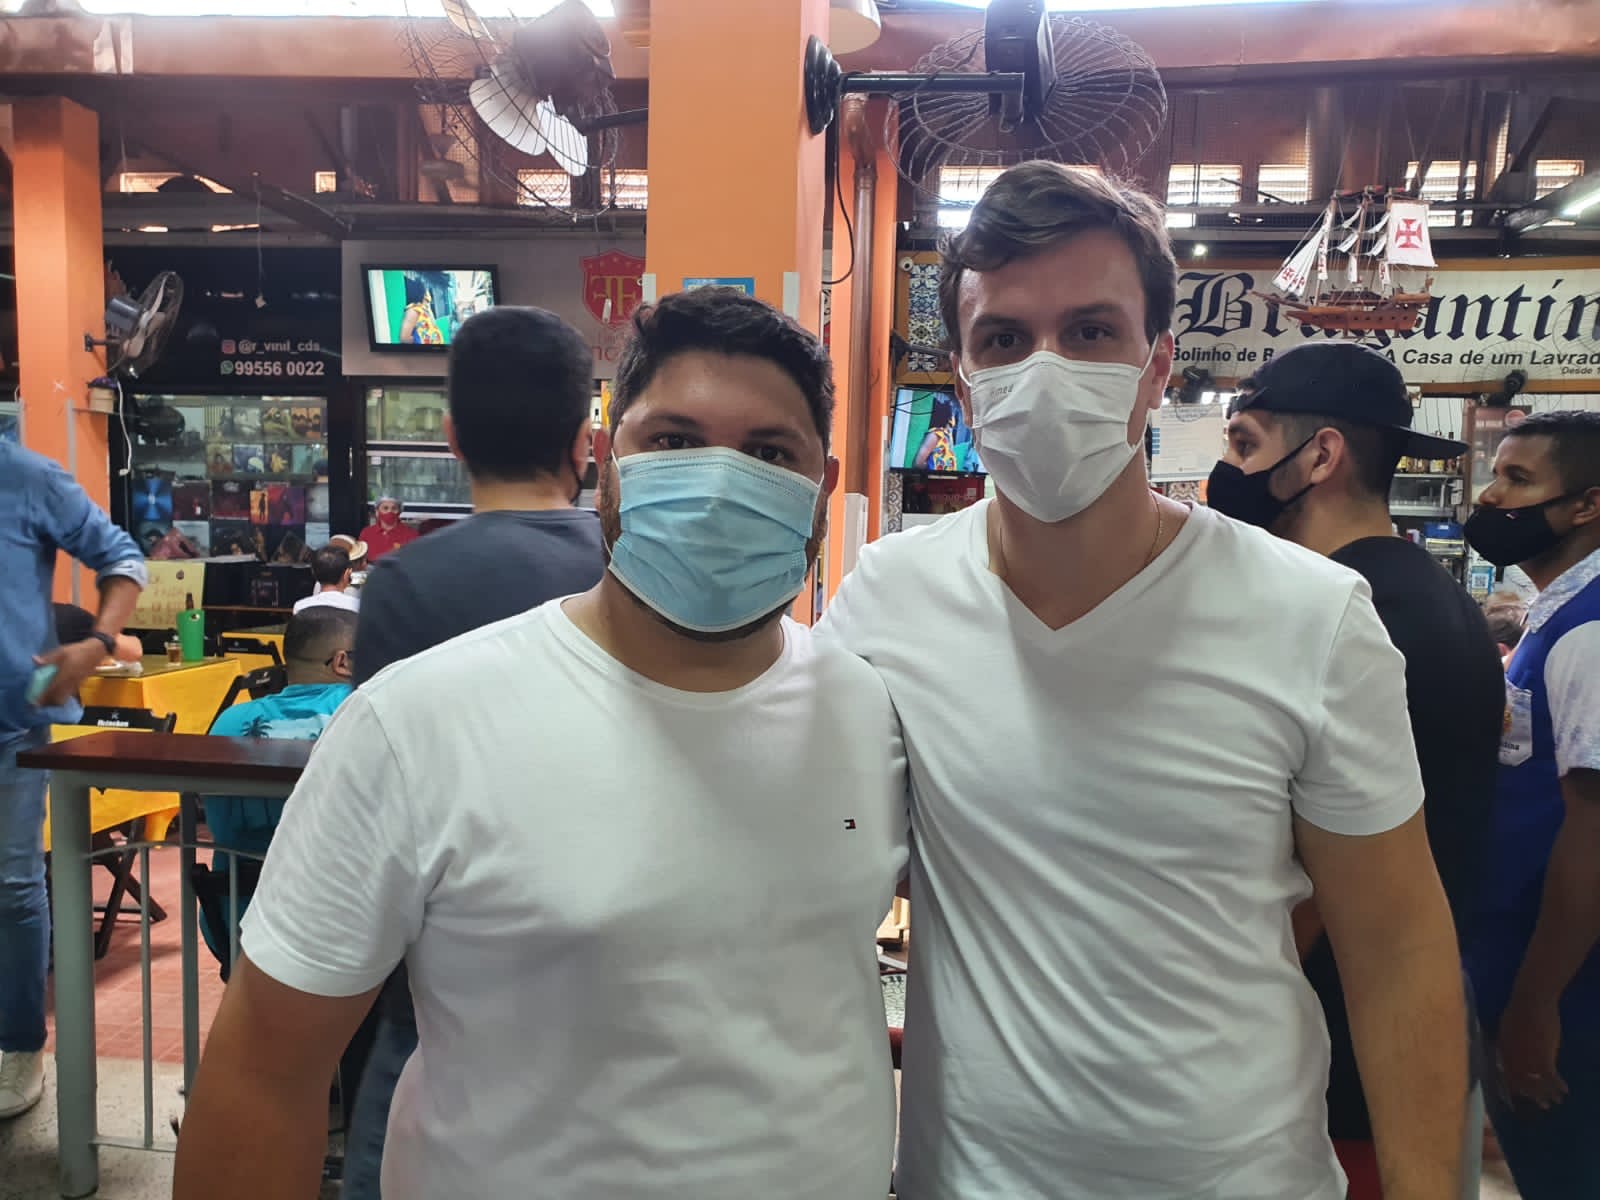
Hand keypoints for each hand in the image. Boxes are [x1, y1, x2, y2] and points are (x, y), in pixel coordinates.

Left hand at [32, 639, 109, 706]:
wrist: (95, 652)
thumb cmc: (77, 651)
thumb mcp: (61, 651)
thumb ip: (48, 658)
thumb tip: (34, 660)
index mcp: (65, 675)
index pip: (52, 690)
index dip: (43, 698)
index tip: (34, 703)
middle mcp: (71, 683)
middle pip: (57, 698)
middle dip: (47, 703)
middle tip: (38, 703)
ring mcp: (76, 685)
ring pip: (63, 698)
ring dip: (54, 701)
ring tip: (46, 701)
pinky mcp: (79, 685)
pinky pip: (68, 695)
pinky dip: (60, 698)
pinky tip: (55, 695)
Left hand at [1497, 991, 1566, 1108]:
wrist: (1531, 1001)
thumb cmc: (1517, 1010)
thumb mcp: (1505, 1028)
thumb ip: (1506, 1042)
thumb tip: (1506, 1051)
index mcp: (1503, 1052)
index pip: (1507, 1076)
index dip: (1514, 1088)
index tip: (1520, 1096)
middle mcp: (1514, 1060)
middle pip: (1523, 1084)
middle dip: (1533, 1096)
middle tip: (1542, 1105)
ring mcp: (1528, 1059)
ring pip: (1538, 1083)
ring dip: (1547, 1094)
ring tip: (1555, 1102)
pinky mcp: (1544, 1056)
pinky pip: (1551, 1077)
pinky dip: (1558, 1085)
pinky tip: (1565, 1090)